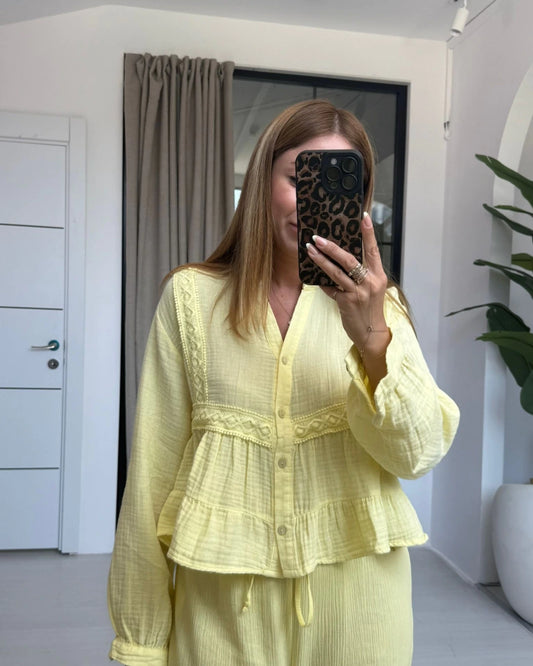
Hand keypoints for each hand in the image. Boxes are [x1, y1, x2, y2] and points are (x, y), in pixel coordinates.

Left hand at [306, 212, 390, 385]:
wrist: (371, 333)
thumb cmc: (369, 308)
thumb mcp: (371, 289)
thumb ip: (361, 274)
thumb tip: (340, 258)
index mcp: (378, 275)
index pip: (373, 250)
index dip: (368, 233)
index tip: (363, 216)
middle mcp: (370, 282)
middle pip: (349, 259)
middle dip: (332, 247)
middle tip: (318, 237)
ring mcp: (358, 292)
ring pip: (336, 272)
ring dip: (320, 260)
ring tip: (309, 249)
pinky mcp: (347, 302)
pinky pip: (330, 288)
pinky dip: (322, 282)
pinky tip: (313, 275)